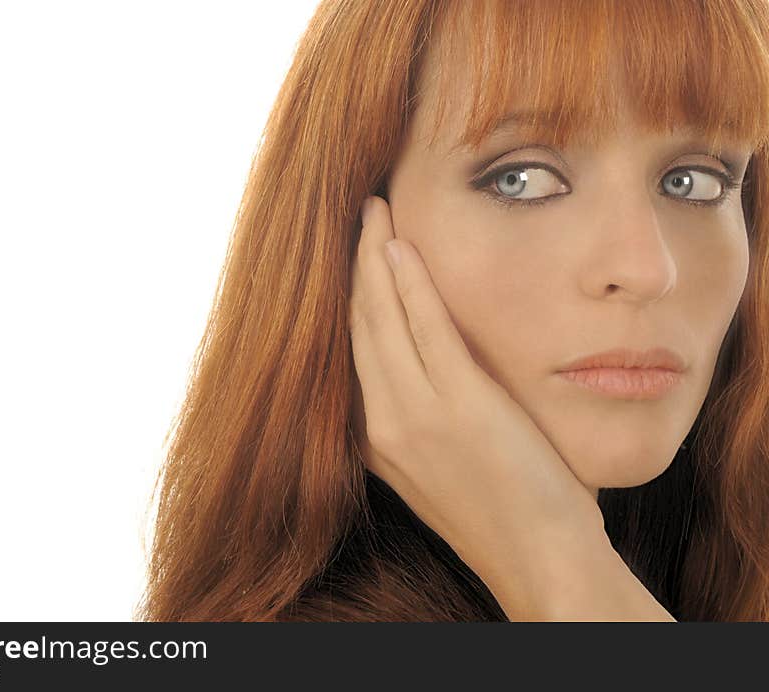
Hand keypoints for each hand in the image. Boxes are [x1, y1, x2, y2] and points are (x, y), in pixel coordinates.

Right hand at [348, 195, 607, 604]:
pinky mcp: (459, 406)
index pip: (350, 351)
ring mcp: (416, 415)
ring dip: (375, 257)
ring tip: (375, 210)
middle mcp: (381, 425)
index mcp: (373, 440)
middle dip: (355, 263)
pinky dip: (408, 281)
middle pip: (357, 325)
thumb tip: (416, 374)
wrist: (539, 559)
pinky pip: (424, 327)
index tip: (355, 255)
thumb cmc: (502, 511)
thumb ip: (416, 421)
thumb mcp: (438, 468)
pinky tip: (399, 245)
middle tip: (360, 214)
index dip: (349, 295)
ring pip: (380, 318)